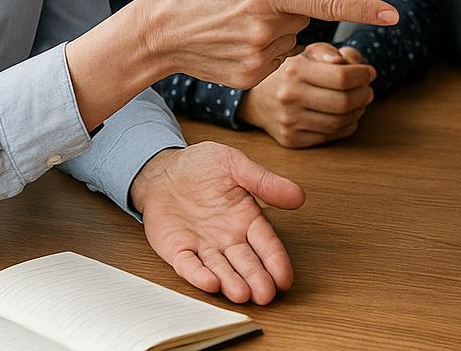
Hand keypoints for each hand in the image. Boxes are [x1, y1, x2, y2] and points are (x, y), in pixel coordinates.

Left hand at [132, 142, 304, 304]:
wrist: (162, 170)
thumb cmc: (200, 165)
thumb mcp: (236, 164)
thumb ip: (264, 181)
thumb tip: (298, 195)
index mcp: (246, 218)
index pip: (266, 244)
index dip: (275, 261)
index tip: (284, 278)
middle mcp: (227, 238)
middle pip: (246, 262)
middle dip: (257, 279)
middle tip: (266, 295)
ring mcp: (203, 247)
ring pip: (220, 269)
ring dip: (231, 283)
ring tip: (242, 294)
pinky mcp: (178, 251)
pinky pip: (189, 265)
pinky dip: (198, 275)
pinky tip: (210, 283)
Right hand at [144, 0, 397, 90]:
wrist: (157, 35)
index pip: (326, 2)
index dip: (362, 8)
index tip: (392, 15)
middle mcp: (267, 28)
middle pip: (304, 18)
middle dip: (286, 9)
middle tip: (248, 5)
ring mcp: (260, 56)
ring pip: (292, 40)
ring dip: (275, 32)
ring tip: (237, 25)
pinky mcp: (253, 77)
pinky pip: (278, 61)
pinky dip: (264, 52)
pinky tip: (235, 43)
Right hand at [238, 43, 376, 147]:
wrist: (257, 99)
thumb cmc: (290, 72)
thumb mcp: (306, 53)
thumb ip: (328, 52)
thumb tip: (347, 62)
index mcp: (294, 70)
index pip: (342, 77)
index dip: (363, 76)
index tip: (369, 72)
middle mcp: (289, 96)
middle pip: (343, 102)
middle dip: (364, 95)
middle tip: (369, 90)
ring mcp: (289, 121)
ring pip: (339, 122)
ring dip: (358, 112)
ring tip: (360, 102)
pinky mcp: (291, 139)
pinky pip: (330, 136)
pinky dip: (346, 126)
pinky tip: (347, 116)